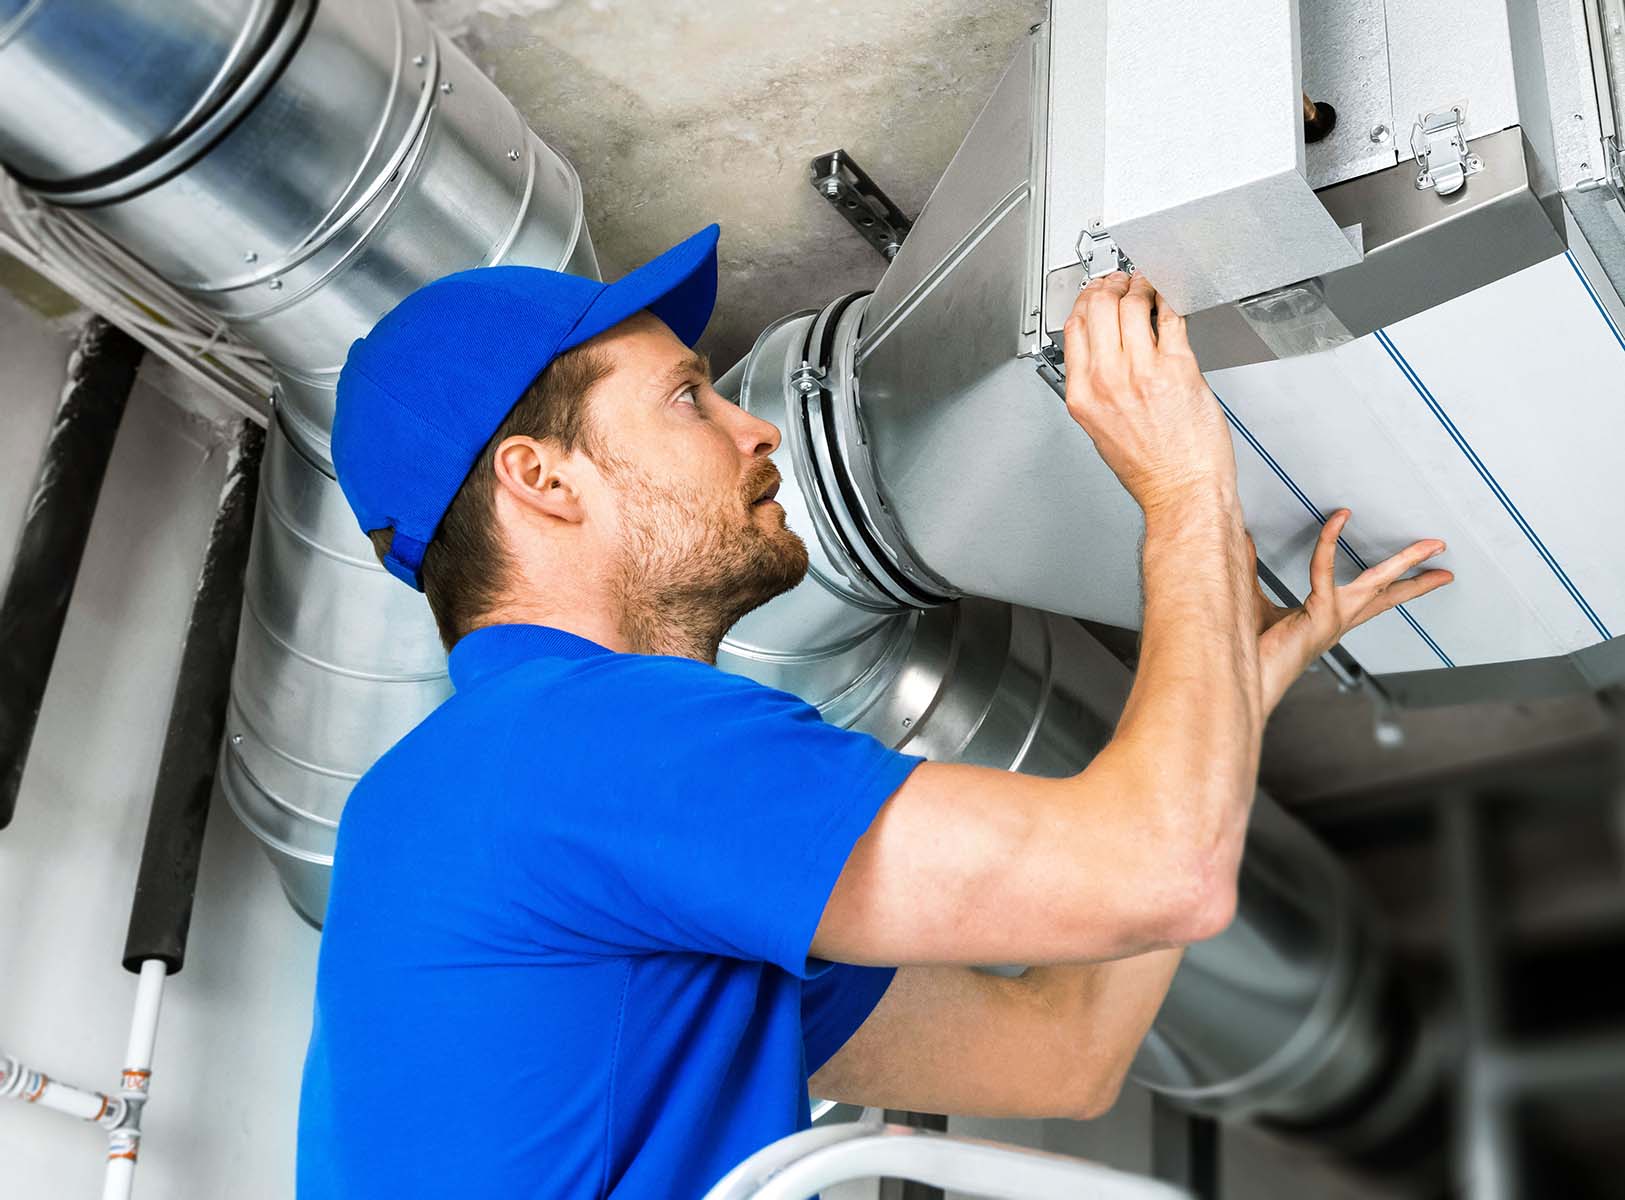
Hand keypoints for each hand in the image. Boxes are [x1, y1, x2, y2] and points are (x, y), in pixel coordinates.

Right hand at [1060, 272, 1237, 515]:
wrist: (1182, 490)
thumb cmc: (1148, 470)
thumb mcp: (1099, 430)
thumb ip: (1095, 390)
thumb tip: (1103, 354)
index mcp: (1083, 395)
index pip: (1074, 328)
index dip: (1084, 301)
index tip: (1094, 293)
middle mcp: (1109, 380)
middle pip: (1098, 307)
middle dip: (1110, 285)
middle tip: (1121, 281)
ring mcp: (1143, 371)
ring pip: (1133, 305)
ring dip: (1141, 287)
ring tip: (1147, 287)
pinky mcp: (1179, 367)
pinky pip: (1171, 319)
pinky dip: (1169, 301)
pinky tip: (1170, 300)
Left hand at [1256, 510, 1453, 711]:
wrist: (1245, 681)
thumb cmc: (1248, 648)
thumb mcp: (1252, 600)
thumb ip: (1252, 569)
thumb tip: (1244, 538)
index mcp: (1330, 619)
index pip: (1371, 597)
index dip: (1393, 580)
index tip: (1411, 563)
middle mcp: (1338, 620)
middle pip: (1388, 593)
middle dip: (1419, 575)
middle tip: (1443, 552)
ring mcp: (1333, 619)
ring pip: (1377, 583)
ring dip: (1404, 561)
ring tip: (1431, 545)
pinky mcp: (1319, 616)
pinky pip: (1325, 570)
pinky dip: (1329, 543)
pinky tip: (1338, 519)